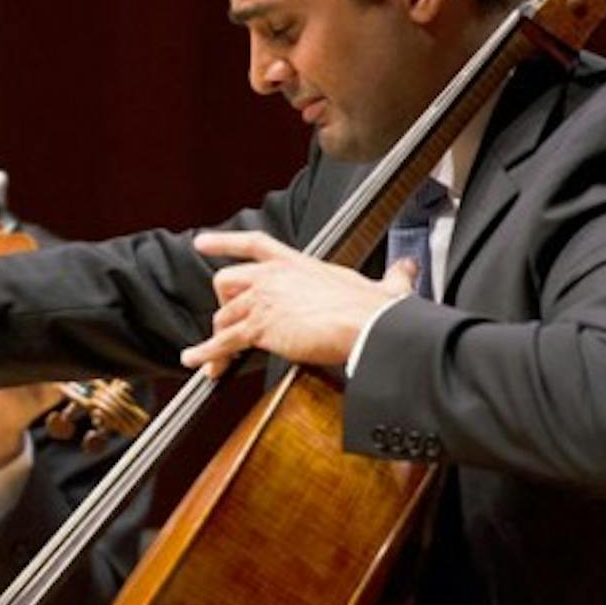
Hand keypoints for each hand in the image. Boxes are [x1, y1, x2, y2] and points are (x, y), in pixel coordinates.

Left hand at [181, 230, 416, 377]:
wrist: (370, 326)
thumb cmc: (376, 310)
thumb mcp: (385, 286)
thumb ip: (394, 277)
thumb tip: (408, 269)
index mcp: (297, 263)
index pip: (252, 244)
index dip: (224, 242)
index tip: (202, 242)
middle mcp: (273, 277)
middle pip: (226, 282)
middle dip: (223, 304)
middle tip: (226, 324)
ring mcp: (264, 300)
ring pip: (223, 316)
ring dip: (217, 339)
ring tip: (214, 358)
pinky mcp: (261, 328)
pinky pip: (224, 342)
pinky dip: (207, 354)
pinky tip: (197, 362)